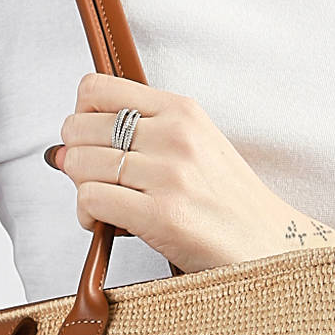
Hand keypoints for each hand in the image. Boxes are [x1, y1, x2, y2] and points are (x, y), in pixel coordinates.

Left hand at [44, 71, 296, 274]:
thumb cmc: (228, 202)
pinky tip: (103, 224)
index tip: (90, 141)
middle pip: (80, 127)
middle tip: (94, 179)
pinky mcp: (162, 215)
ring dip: (80, 189)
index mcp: (182, 111)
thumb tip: (63, 146)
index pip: (96, 89)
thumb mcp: (196, 145)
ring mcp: (169, 174)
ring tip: (100, 205)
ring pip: (80, 164)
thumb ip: (142, 134)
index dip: (80, 115)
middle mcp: (175, 136)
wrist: (270, 246)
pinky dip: (86, 215)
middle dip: (76, 156)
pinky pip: (91, 199)